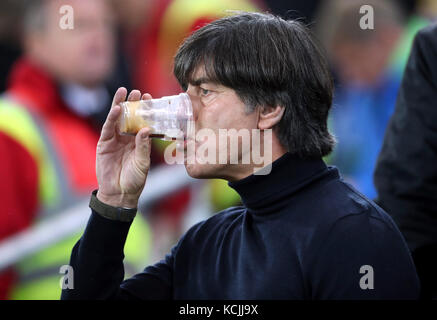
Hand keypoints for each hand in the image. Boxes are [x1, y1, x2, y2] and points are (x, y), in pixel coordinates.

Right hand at [96, 88, 151, 207]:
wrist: (119, 193)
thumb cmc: (135, 180)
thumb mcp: (143, 163)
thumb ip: (143, 146)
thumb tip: (145, 129)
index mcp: (139, 142)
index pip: (143, 122)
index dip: (145, 111)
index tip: (150, 98)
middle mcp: (127, 139)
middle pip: (130, 117)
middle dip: (132, 104)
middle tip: (137, 91)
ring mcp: (115, 140)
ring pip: (117, 119)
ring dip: (120, 106)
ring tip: (123, 92)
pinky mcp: (104, 144)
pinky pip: (108, 129)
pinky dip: (111, 119)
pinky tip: (116, 109)